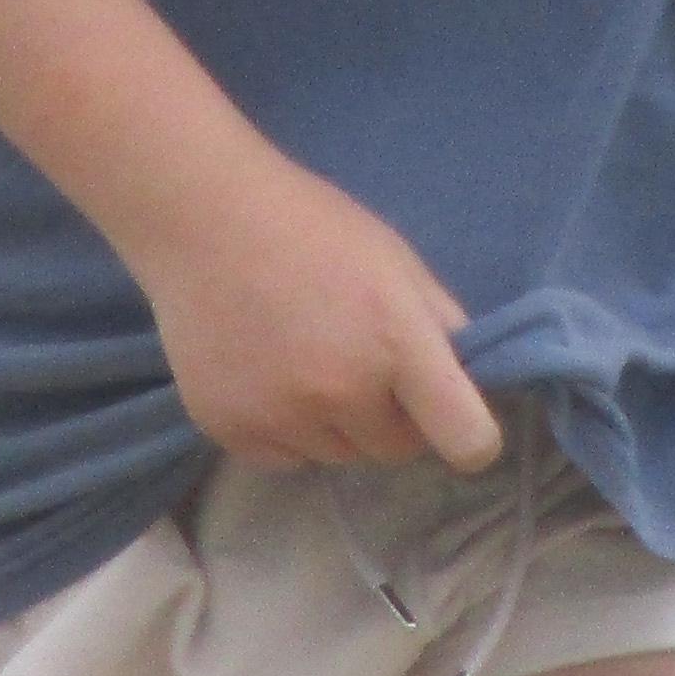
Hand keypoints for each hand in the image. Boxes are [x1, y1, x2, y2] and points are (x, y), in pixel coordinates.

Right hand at [130, 143, 504, 474]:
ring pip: (339, 456)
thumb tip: (472, 383)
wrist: (202, 217)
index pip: (467, 440)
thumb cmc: (312, 227)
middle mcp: (343, 390)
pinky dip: (287, 431)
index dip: (472, 438)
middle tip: (362, 364)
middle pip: (397, 450)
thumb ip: (440, 325)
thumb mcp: (396, 260)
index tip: (455, 421)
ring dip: (337, 425)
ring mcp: (283, 416)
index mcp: (397, 342)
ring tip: (305, 361)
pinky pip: (286, 458)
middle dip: (393, 418)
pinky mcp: (231, 432)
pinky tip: (267, 376)